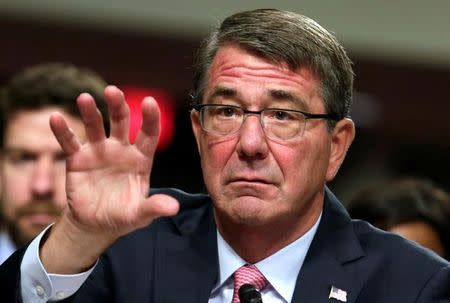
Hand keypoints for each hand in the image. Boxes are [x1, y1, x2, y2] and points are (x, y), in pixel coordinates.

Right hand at [41, 85, 178, 272]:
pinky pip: (69, 143)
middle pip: (121, 122)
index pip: (149, 134)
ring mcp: (99, 152)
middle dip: (118, 106)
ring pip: (95, 127)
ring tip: (84, 98)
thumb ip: (154, 208)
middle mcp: (121, 150)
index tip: (150, 101)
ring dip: (89, 112)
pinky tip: (56, 118)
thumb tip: (174, 208)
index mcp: (141, 159)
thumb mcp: (140, 214)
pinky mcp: (78, 160)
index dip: (150, 118)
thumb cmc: (123, 216)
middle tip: (112, 91)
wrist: (96, 225)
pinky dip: (62, 131)